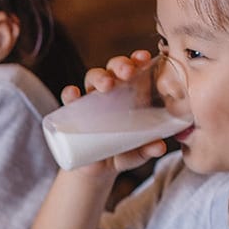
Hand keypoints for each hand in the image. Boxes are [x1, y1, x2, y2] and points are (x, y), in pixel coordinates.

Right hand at [58, 49, 168, 174]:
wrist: (96, 170)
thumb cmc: (121, 155)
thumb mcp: (137, 153)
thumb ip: (148, 149)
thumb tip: (159, 147)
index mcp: (130, 95)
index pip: (134, 70)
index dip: (137, 60)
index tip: (144, 58)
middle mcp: (110, 93)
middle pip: (113, 69)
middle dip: (120, 65)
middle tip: (128, 72)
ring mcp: (90, 102)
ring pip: (92, 78)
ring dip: (99, 76)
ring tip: (106, 85)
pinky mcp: (73, 114)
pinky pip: (69, 99)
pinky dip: (70, 94)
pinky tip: (73, 93)